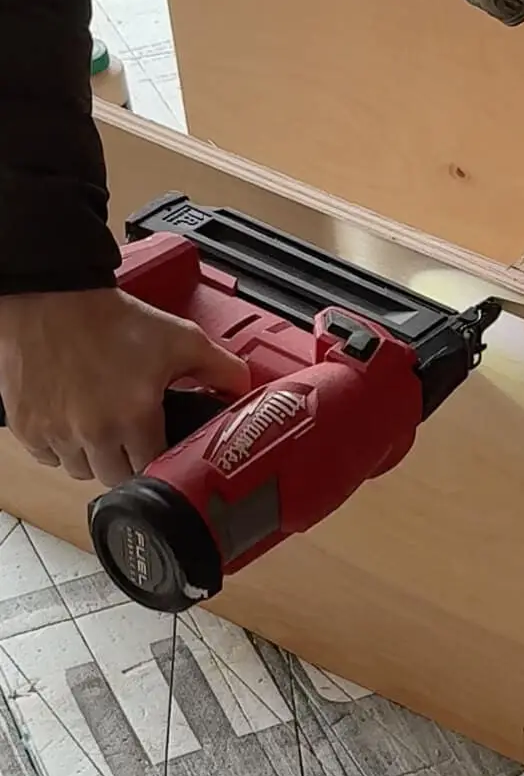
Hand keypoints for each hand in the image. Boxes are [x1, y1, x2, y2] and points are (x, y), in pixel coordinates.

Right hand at [0, 286, 250, 485]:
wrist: (50, 297)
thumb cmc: (109, 318)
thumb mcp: (179, 338)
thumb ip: (220, 368)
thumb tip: (245, 390)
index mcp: (133, 418)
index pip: (155, 469)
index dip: (161, 461)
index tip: (162, 448)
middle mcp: (93, 433)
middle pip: (117, 478)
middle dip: (128, 461)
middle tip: (132, 436)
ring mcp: (55, 433)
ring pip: (81, 471)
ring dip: (94, 457)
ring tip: (102, 426)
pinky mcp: (26, 426)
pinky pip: (48, 457)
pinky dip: (60, 447)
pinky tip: (71, 422)